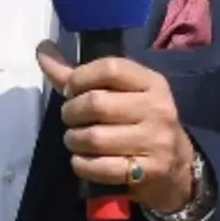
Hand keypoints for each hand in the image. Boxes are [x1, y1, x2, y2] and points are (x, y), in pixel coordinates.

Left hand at [36, 41, 195, 214]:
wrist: (177, 168)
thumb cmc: (139, 123)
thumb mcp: (120, 95)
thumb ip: (78, 74)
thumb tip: (42, 49)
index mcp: (152, 83)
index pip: (110, 68)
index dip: (81, 77)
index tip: (71, 90)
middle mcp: (157, 108)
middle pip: (97, 103)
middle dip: (72, 112)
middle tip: (70, 119)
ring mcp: (155, 141)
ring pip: (94, 137)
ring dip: (73, 140)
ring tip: (74, 140)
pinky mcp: (149, 171)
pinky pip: (100, 167)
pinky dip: (81, 164)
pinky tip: (82, 160)